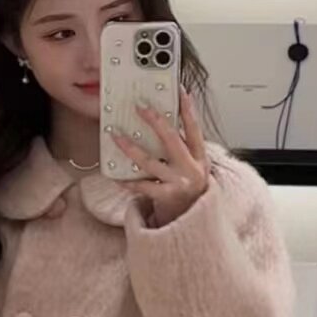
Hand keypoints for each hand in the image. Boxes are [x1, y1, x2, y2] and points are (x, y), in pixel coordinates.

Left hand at [109, 88, 209, 226]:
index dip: (188, 109)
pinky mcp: (167, 198)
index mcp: (200, 158)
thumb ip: (184, 150)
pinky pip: (142, 186)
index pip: (195, 129)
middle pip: (172, 139)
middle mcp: (192, 169)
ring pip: (151, 162)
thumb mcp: (194, 168)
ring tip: (116, 136)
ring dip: (131, 148)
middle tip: (140, 107)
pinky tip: (116, 176)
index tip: (180, 91)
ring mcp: (179, 183)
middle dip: (155, 121)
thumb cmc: (190, 193)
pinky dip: (128, 181)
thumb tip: (163, 125)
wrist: (194, 224)